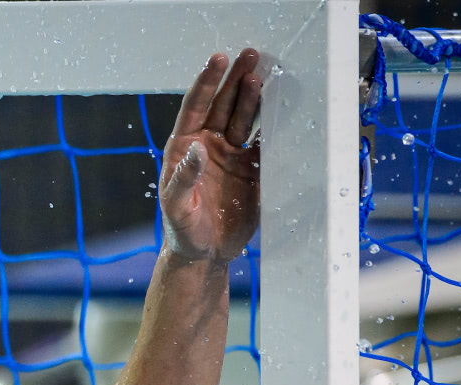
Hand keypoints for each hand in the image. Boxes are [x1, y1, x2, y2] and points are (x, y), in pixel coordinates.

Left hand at [159, 50, 262, 263]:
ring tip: (265, 73)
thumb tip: (197, 148)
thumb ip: (184, 178)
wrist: (204, 254)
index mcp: (185, 148)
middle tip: (251, 54)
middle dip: (236, 79)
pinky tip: (283, 108)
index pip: (195, 107)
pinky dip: (274, 126)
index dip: (207, 83)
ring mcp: (232, 156)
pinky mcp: (252, 169)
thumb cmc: (181, 230)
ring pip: (245, 118)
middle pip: (224, 105)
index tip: (218, 59)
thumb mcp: (177, 206)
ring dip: (255, 96)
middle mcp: (209, 146)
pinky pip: (265, 141)